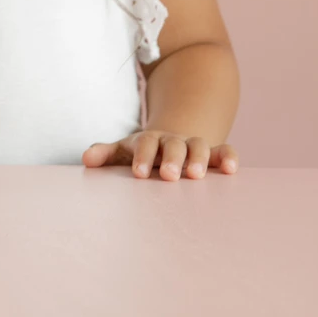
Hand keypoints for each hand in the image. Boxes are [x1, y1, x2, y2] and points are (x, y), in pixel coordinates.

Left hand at [82, 129, 238, 180]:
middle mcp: (173, 141)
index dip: (142, 157)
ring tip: (196, 176)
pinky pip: (224, 151)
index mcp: (150, 141)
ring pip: (199, 146)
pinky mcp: (214, 154)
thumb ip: (105, 154)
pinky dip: (229, 157)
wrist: (169, 142)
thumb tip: (86, 159)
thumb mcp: (123, 152)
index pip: (145, 144)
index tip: (138, 174)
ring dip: (199, 158)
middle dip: (172, 159)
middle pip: (173, 145)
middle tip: (169, 175)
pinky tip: (231, 170)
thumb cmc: (142, 153)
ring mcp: (194, 145)